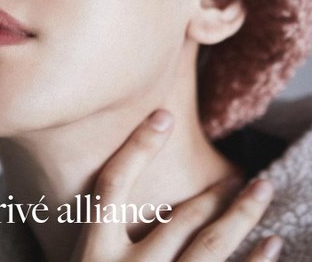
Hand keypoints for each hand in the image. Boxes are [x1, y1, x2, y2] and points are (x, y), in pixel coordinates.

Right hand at [70, 110, 282, 260]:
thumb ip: (94, 245)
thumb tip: (120, 207)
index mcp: (91, 257)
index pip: (113, 187)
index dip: (137, 147)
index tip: (162, 115)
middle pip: (177, 217)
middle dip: (212, 190)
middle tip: (240, 174)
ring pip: (208, 246)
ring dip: (241, 215)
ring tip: (263, 188)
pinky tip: (272, 246)